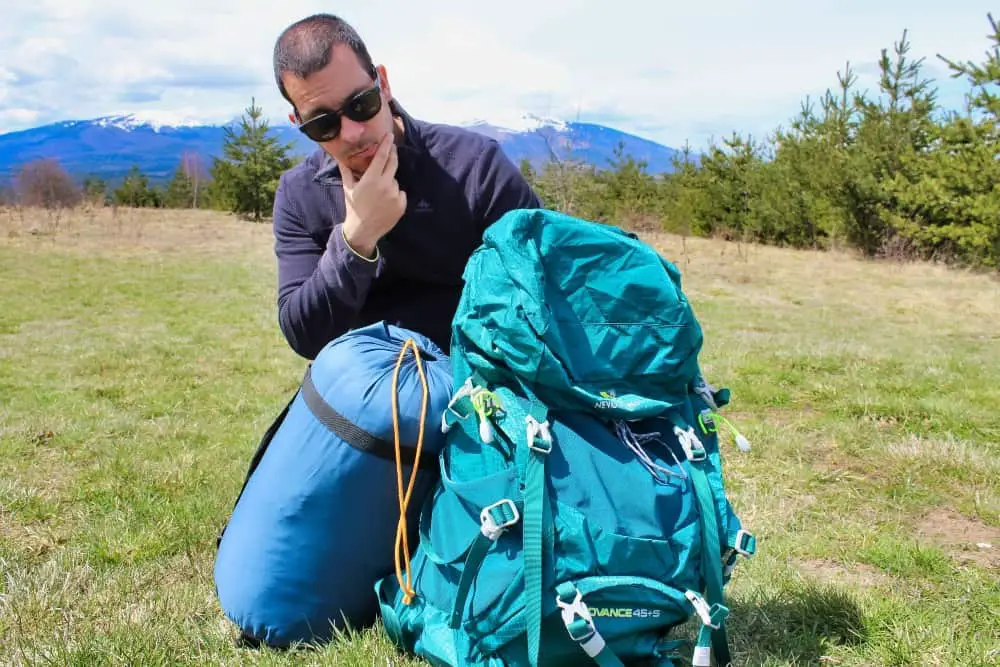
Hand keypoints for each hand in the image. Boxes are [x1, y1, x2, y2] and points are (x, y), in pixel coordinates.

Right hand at [339, 132, 406, 257]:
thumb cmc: (354, 208)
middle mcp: (386, 185)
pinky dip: (395, 194)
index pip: (382, 156)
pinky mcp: (402, 205)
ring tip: (378, 194)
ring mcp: (395, 195)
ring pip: (394, 180)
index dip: (386, 144)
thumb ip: (346, 171)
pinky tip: (385, 202)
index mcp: (372, 179)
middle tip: (391, 148)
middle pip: (393, 163)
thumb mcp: (348, 188)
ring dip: (389, 182)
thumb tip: (340, 158)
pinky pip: (400, 193)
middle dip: (392, 154)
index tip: (390, 135)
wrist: (363, 230)